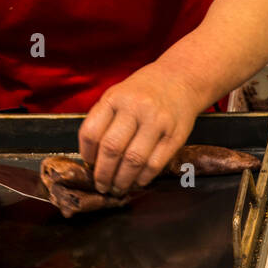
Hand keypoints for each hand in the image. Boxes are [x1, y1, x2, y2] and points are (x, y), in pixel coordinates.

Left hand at [78, 62, 202, 192]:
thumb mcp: (118, 95)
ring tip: (118, 188)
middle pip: (111, 149)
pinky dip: (143, 178)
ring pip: (133, 160)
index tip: (89, 164)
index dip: (87, 154)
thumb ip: (104, 120)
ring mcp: (157, 122)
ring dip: (123, 180)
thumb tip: (93, 157)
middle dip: (103, 174)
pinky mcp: (175, 136)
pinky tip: (138, 181)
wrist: (181, 79)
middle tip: (101, 186)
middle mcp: (135, 108)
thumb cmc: (144, 91)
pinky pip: (155, 164)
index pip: (91, 132)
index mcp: (115, 98)